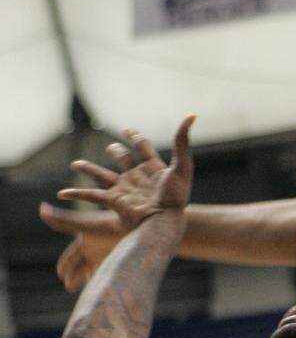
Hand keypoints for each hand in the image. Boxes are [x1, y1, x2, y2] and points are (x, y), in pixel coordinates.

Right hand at [58, 115, 195, 223]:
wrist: (163, 221)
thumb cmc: (175, 196)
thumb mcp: (181, 166)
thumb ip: (182, 141)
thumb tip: (192, 115)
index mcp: (153, 167)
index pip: (143, 146)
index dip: (136, 137)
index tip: (129, 130)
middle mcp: (137, 176)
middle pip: (123, 159)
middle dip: (116, 152)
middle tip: (112, 147)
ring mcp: (124, 188)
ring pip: (101, 175)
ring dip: (88, 168)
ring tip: (75, 164)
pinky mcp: (115, 200)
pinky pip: (92, 195)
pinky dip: (76, 194)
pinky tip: (62, 193)